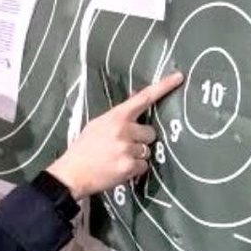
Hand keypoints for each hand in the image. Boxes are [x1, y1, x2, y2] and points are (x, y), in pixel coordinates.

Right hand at [47, 72, 183, 199]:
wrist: (72, 173)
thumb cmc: (84, 148)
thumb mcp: (98, 124)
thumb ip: (118, 115)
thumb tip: (136, 98)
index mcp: (116, 116)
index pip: (143, 97)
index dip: (163, 86)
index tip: (178, 77)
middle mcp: (124, 130)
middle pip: (150, 132)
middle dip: (141, 140)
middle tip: (123, 146)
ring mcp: (127, 148)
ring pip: (147, 151)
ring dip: (137, 156)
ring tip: (117, 158)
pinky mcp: (129, 166)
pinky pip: (144, 166)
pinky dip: (134, 169)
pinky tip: (119, 168)